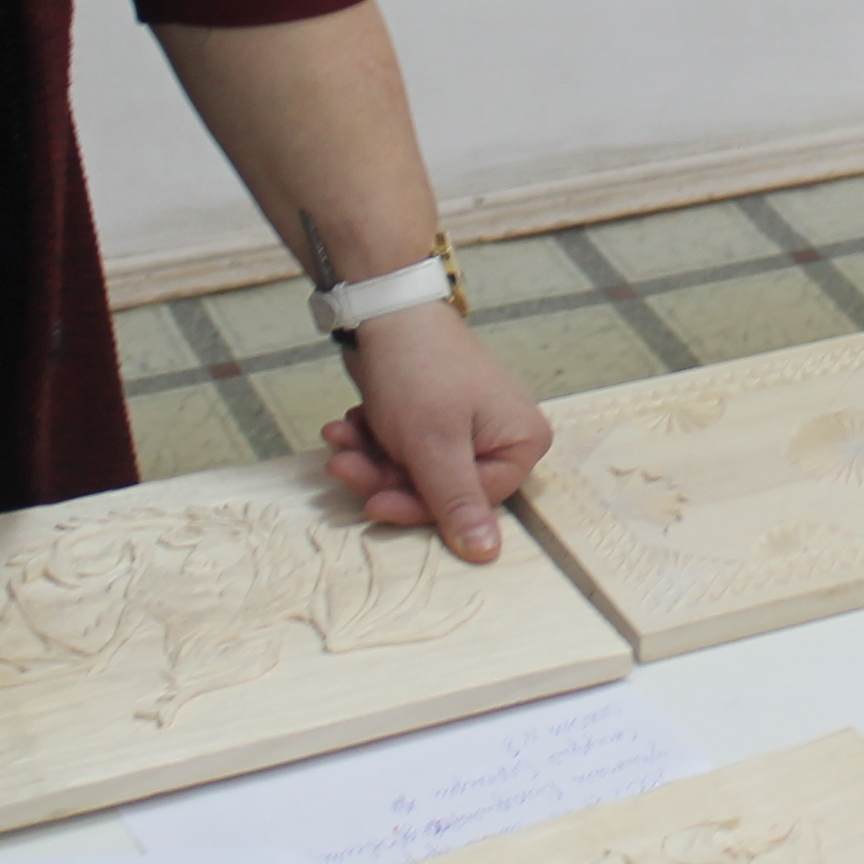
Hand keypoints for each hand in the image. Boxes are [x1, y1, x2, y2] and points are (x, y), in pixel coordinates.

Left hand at [323, 305, 551, 558]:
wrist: (384, 308)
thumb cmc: (418, 372)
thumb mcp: (435, 446)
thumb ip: (457, 503)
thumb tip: (488, 556)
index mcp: (522, 441)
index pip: (472, 502)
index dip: (417, 506)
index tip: (372, 500)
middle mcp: (503, 435)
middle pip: (440, 488)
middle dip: (384, 476)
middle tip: (342, 462)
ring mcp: (469, 425)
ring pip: (415, 470)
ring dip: (371, 458)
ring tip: (340, 436)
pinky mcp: (437, 416)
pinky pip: (406, 448)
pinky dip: (374, 440)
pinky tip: (349, 424)